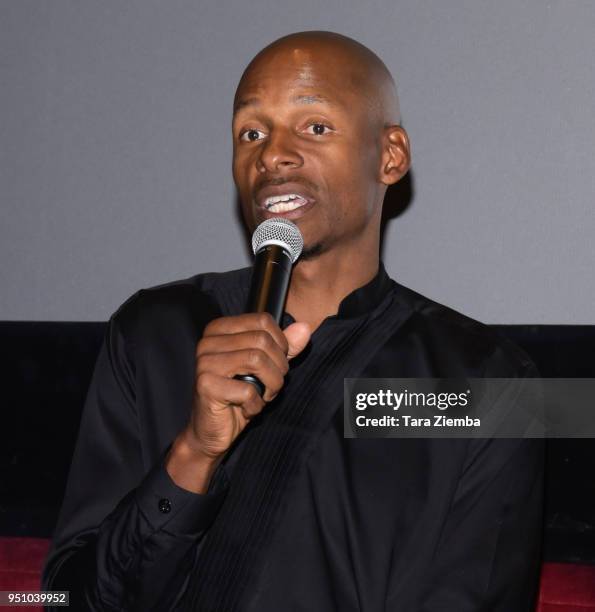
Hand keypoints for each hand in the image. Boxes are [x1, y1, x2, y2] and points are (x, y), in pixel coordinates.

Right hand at [166, 313, 310, 491]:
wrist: (211, 431)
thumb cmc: (238, 396)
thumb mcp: (267, 367)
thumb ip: (284, 347)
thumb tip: (304, 328)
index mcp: (220, 330)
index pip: (262, 320)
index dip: (280, 343)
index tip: (277, 363)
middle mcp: (208, 342)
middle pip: (262, 340)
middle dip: (278, 367)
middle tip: (272, 384)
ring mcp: (205, 363)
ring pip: (257, 360)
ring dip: (271, 384)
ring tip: (264, 395)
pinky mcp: (206, 385)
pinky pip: (247, 390)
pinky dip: (256, 404)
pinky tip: (247, 409)